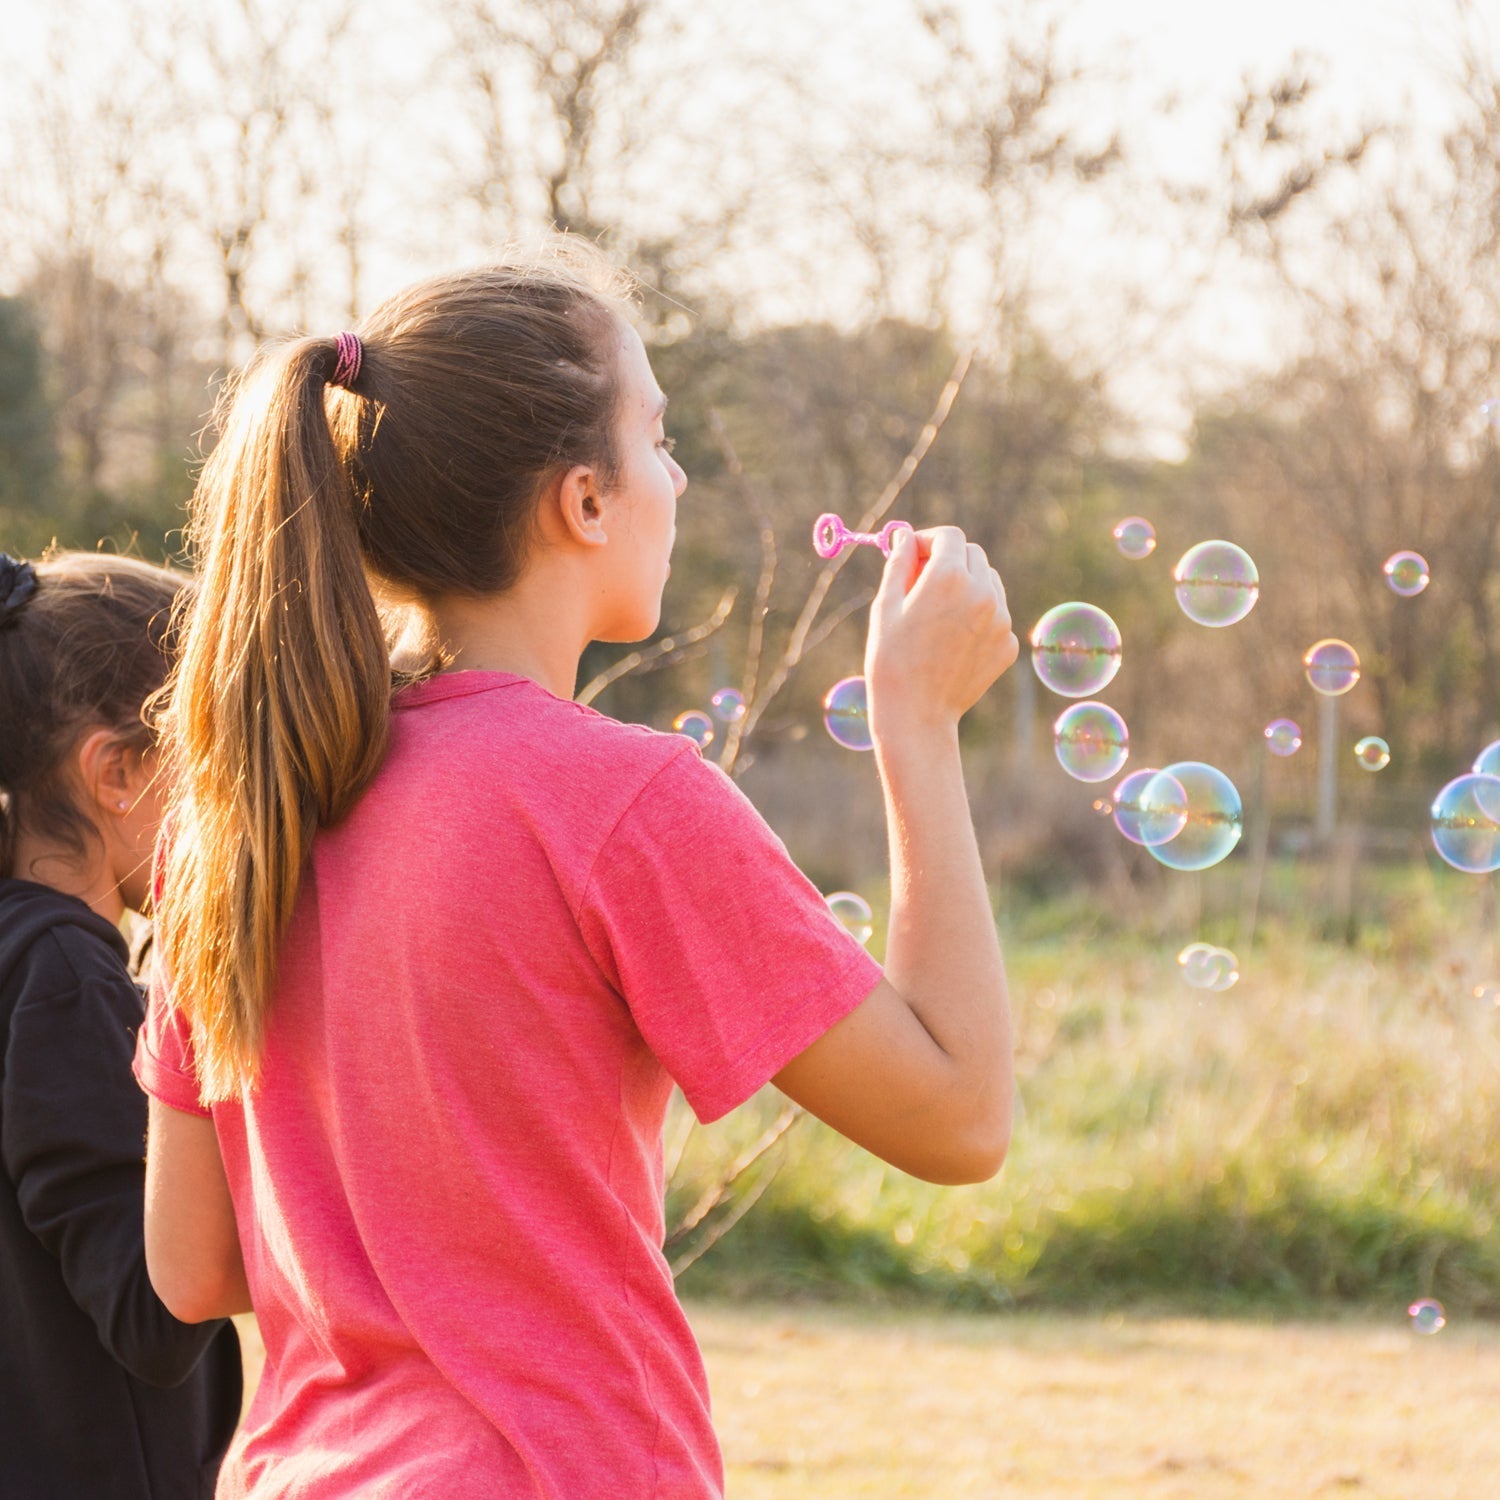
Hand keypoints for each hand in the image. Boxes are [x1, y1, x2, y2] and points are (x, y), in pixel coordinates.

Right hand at [863, 525, 1017, 738]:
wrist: (916, 715)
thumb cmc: (891, 660)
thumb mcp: (886, 606)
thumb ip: (899, 563)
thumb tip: (905, 536)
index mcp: (949, 577)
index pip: (948, 536)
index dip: (928, 540)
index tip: (913, 553)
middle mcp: (983, 592)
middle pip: (973, 554)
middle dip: (949, 559)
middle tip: (923, 581)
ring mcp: (1000, 619)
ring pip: (989, 582)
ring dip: (967, 584)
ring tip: (939, 613)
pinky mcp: (1007, 644)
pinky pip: (995, 614)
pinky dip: (977, 616)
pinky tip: (952, 640)